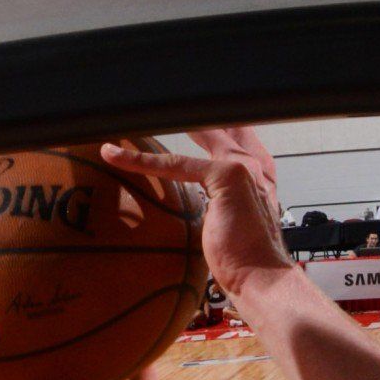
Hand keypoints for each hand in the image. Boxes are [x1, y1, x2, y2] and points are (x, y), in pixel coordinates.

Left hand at [101, 128, 291, 305]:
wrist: (263, 280)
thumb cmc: (248, 263)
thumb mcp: (232, 229)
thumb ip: (219, 208)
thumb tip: (199, 211)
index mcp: (259, 178)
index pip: (233, 139)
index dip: (213, 126)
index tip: (190, 119)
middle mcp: (255, 166)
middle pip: (221, 124)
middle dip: (195, 111)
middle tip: (163, 98)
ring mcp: (242, 167)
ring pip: (197, 133)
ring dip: (167, 120)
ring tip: (135, 114)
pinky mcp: (226, 175)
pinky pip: (176, 163)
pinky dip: (142, 161)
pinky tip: (116, 155)